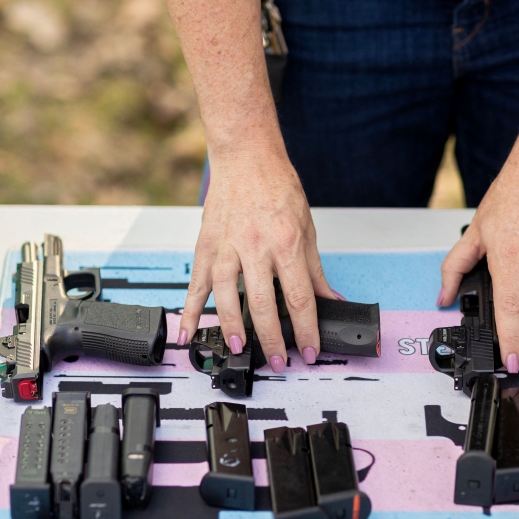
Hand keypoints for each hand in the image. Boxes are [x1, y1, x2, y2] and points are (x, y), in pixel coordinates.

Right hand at [177, 149, 336, 370]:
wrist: (247, 157)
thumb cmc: (278, 188)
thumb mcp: (307, 229)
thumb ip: (315, 270)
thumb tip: (330, 300)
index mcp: (286, 243)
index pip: (300, 297)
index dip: (307, 329)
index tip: (310, 350)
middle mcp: (255, 247)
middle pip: (263, 303)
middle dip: (272, 338)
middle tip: (278, 361)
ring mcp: (226, 247)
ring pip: (227, 295)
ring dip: (233, 327)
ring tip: (240, 348)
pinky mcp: (206, 246)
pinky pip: (196, 283)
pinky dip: (190, 310)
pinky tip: (188, 331)